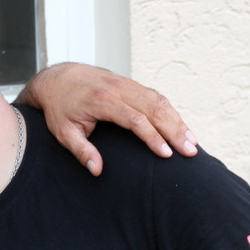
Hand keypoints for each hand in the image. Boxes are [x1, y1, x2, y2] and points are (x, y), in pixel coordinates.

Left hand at [18, 62, 197, 174]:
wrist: (57, 78)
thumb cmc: (60, 108)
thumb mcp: (63, 132)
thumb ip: (81, 151)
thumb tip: (97, 170)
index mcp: (101, 101)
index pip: (134, 119)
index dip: (152, 137)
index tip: (166, 154)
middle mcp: (117, 89)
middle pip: (154, 108)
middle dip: (175, 130)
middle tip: (190, 151)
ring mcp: (126, 84)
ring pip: (159, 101)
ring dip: (178, 121)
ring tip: (192, 142)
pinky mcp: (131, 84)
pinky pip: (156, 96)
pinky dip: (171, 112)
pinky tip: (181, 128)